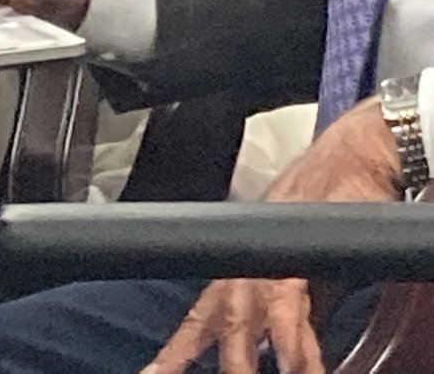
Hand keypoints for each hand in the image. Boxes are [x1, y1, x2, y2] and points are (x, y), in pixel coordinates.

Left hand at [141, 98, 401, 372]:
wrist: (353, 155)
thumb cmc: (329, 204)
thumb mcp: (306, 269)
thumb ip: (293, 312)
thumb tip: (285, 354)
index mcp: (241, 263)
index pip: (201, 314)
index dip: (178, 347)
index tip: (155, 371)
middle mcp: (248, 257)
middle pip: (217, 319)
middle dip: (206, 356)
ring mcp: (270, 252)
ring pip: (244, 316)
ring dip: (243, 358)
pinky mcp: (301, 250)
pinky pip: (291, 308)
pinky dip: (294, 344)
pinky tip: (294, 367)